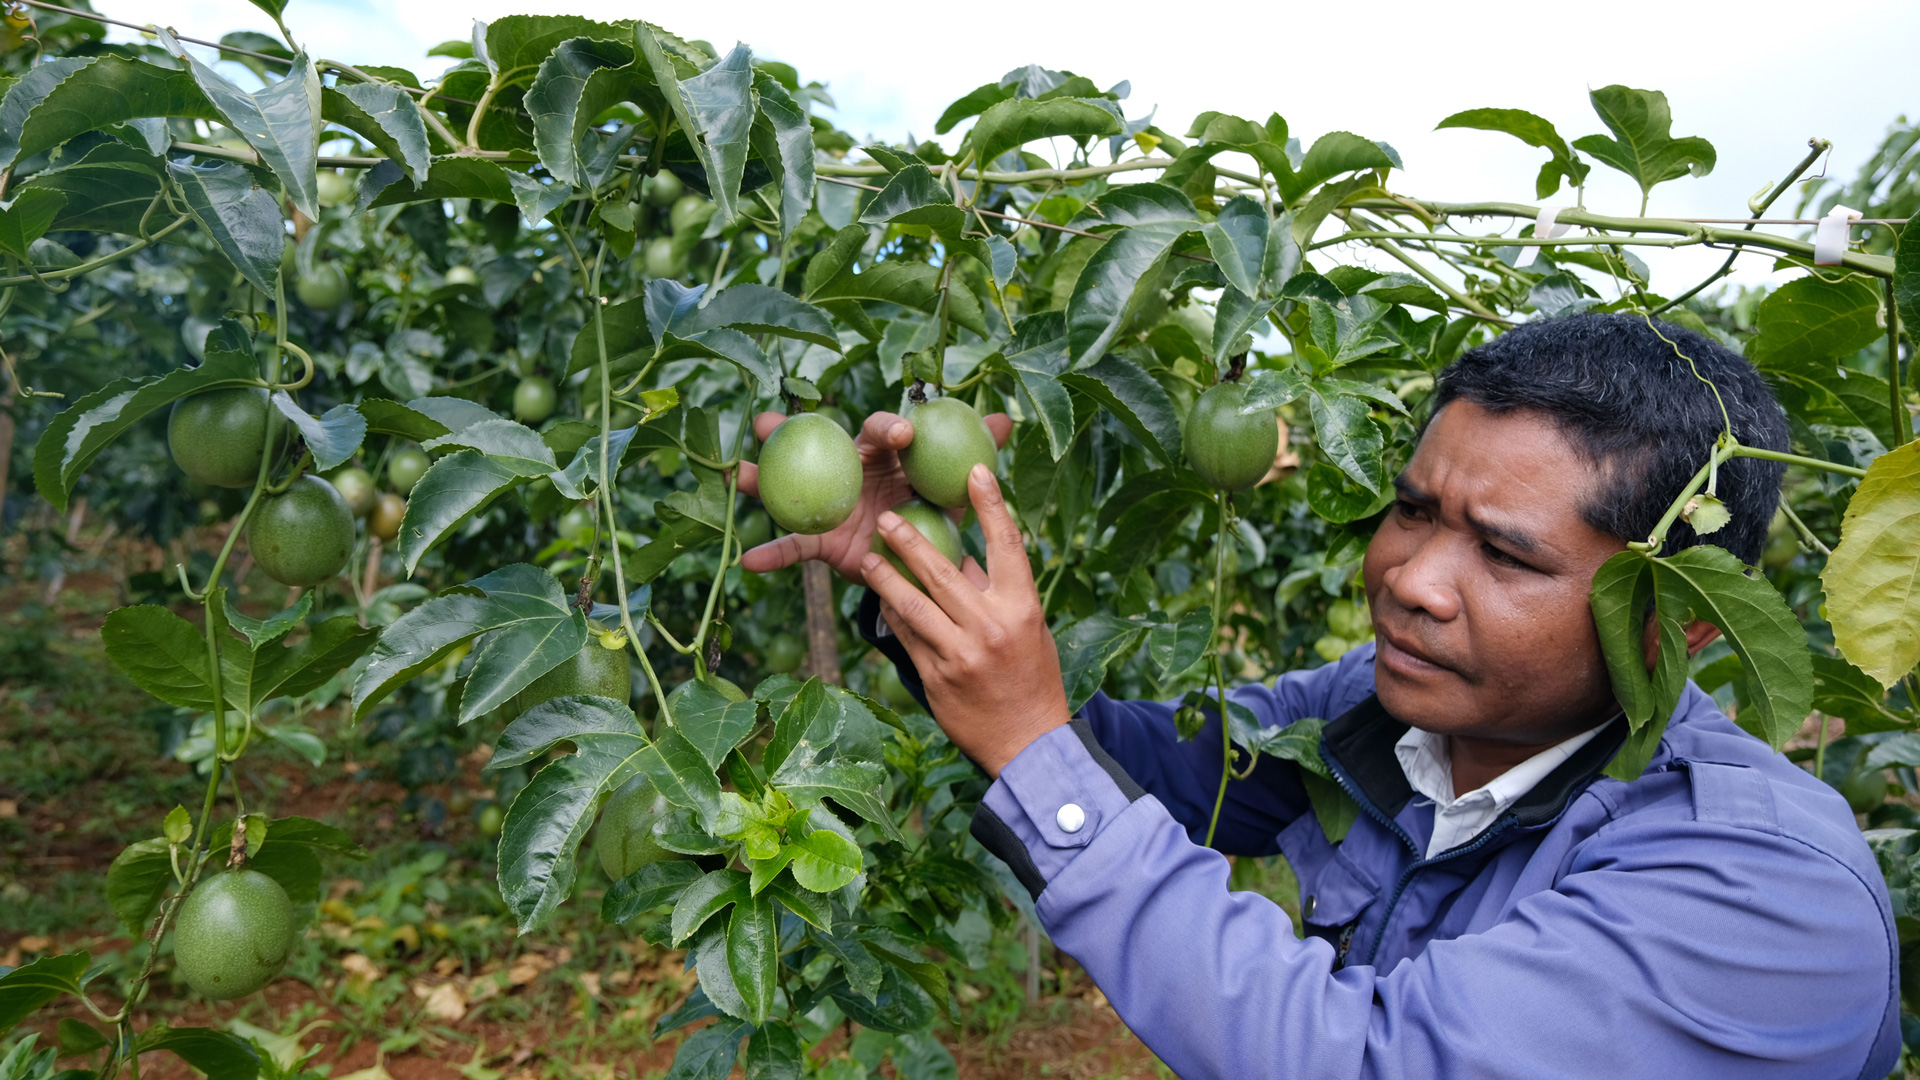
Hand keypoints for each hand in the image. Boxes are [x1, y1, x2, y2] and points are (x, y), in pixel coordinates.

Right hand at [735, 408, 1011, 585]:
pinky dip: (773, 555)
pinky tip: (749, 562)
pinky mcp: (824, 540)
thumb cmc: (935, 508)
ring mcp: (831, 504)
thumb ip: (977, 454)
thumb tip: (1005, 422)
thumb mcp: (957, 486)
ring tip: (737, 475)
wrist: (922, 560)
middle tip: (767, 422)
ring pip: (791, 488)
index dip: (892, 429)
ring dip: (761, 481)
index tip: (905, 435)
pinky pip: (795, 547)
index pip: (885, 432)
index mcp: (885, 453)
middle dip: (789, 428)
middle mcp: (850, 471)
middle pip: (816, 443)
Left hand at [860, 463, 1069, 776]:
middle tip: (886, 515)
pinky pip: (906, 637)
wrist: (1029, 743)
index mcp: (1022, 608)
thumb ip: (996, 593)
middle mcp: (990, 626)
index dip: (991, 505)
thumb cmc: (1033, 678)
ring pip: (912, 605)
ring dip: (885, 577)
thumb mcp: (1028, 629)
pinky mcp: (936, 677)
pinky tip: (879, 599)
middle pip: (942, 571)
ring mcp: (960, 654)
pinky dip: (892, 616)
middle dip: (910, 540)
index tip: (977, 471)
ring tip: (867, 556)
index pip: (1006, 546)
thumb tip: (962, 557)